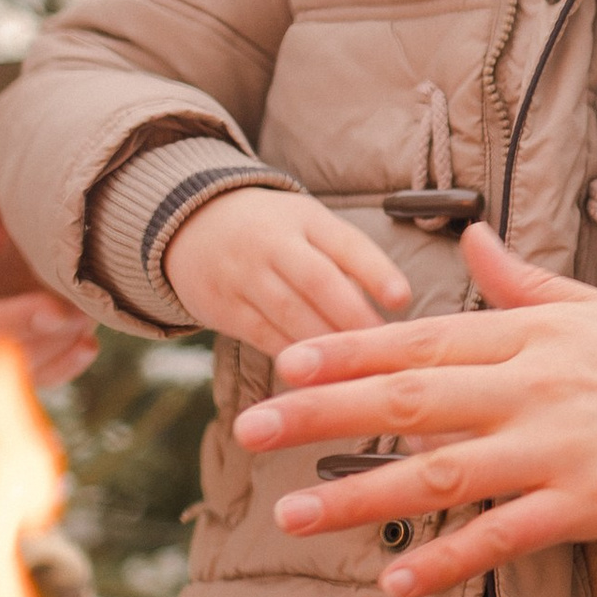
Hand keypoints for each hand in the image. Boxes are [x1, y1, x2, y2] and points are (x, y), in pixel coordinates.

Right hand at [0, 165, 98, 386]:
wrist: (66, 218)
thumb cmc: (22, 191)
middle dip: (13, 323)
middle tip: (61, 310)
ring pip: (3, 360)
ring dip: (46, 345)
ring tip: (83, 317)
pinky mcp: (20, 349)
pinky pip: (34, 374)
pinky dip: (62, 364)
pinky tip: (88, 344)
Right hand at [166, 183, 416, 349]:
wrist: (193, 227)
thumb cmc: (275, 233)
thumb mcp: (309, 226)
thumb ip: (346, 260)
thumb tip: (392, 309)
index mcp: (305, 218)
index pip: (345, 242)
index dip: (375, 270)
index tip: (402, 299)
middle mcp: (273, 242)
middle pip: (317, 281)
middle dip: (352, 317)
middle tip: (384, 350)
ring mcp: (243, 275)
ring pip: (289, 313)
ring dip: (326, 345)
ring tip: (358, 372)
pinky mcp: (223, 307)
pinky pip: (263, 336)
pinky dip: (293, 357)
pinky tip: (318, 378)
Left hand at [233, 223, 596, 595]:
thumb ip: (527, 282)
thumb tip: (473, 240)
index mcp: (538, 335)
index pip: (425, 338)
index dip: (349, 351)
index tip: (285, 362)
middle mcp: (539, 385)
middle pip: (412, 398)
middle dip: (325, 414)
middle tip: (250, 430)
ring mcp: (563, 447)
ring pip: (441, 471)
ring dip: (361, 494)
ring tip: (292, 515)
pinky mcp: (591, 505)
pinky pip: (503, 535)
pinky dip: (448, 558)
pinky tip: (395, 578)